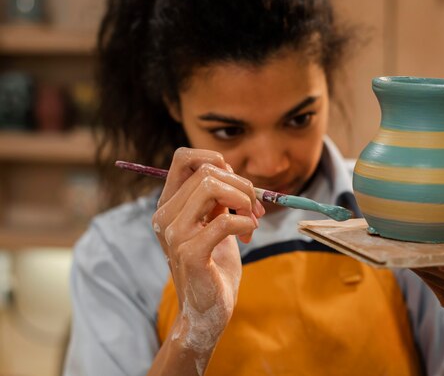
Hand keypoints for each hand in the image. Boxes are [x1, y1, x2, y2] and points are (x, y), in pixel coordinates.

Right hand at [151, 147, 264, 354]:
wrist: (208, 309)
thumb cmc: (214, 265)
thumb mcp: (215, 221)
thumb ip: (217, 197)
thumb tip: (232, 172)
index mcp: (169, 204)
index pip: (184, 158)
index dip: (216, 160)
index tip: (235, 183)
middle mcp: (165, 215)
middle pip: (206, 172)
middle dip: (241, 184)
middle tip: (255, 208)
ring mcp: (175, 234)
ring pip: (211, 187)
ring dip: (243, 199)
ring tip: (253, 220)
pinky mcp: (190, 254)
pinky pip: (224, 220)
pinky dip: (245, 223)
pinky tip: (249, 235)